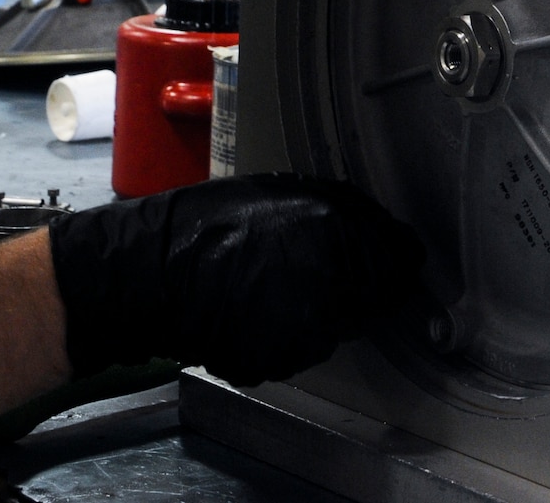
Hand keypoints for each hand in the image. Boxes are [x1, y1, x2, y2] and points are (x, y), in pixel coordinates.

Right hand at [47, 174, 423, 385]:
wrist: (151, 272)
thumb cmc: (207, 223)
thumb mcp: (279, 191)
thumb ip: (334, 210)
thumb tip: (375, 228)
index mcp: (334, 228)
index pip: (398, 255)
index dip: (395, 257)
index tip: (391, 260)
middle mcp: (331, 279)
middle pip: (376, 293)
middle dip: (359, 284)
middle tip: (315, 272)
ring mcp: (308, 325)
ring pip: (340, 323)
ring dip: (324, 311)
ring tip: (273, 287)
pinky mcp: (284, 357)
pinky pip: (304, 346)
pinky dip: (291, 334)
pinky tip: (256, 312)